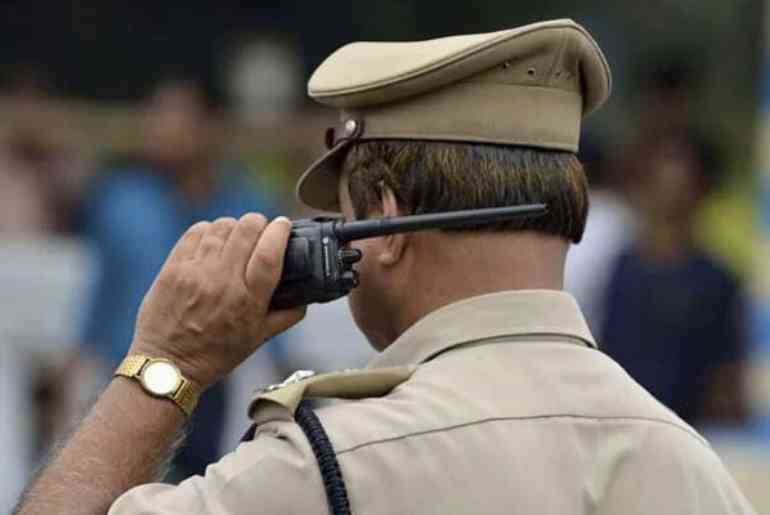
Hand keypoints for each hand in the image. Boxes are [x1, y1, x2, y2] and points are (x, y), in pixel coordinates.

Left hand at [128, 214, 304, 389]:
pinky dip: (209, 230)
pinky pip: (196, 232)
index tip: (284, 225)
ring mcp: (195, 272)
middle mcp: (223, 282)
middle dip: (259, 223)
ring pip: (222, 226)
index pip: (270, 252)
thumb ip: (286, 317)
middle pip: (247, 229)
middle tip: (261, 230)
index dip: (280, 231)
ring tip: (236, 236)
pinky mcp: (174, 267)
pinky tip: (213, 240)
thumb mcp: (257, 339)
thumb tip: (305, 299)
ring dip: (235, 226)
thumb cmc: (214, 355)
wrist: (167, 365)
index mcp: (248, 300)